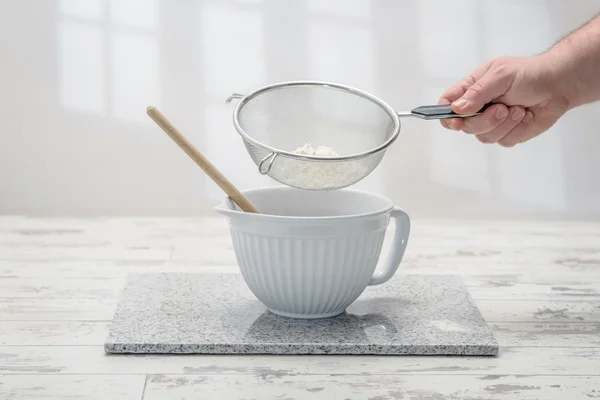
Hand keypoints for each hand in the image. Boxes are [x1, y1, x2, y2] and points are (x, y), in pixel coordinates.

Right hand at [438, 56, 569, 146]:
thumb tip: (456, 108)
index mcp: (470, 90)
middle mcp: (477, 108)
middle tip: (503, 108)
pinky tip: (526, 116)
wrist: (558, 85)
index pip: (446, 105)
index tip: (457, 120)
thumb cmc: (529, 74)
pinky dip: (518, 130)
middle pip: (465, 126)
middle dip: (485, 120)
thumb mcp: (501, 74)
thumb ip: (477, 92)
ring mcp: (491, 123)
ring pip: (484, 137)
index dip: (446, 115)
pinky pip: (504, 142)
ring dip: (505, 124)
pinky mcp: (507, 134)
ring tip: (520, 109)